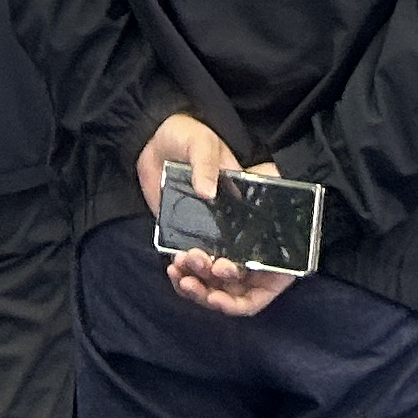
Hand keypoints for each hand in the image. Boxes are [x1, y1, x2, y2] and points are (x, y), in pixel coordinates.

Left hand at [136, 111, 298, 318]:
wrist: (155, 138)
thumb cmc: (189, 135)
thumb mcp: (202, 142)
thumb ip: (207, 163)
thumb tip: (208, 193)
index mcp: (246, 206)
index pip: (262, 253)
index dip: (249, 270)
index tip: (226, 272)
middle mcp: (233, 226)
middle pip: (236, 274)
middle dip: (218, 282)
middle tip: (198, 270)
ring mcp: (210, 233)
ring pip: (213, 276)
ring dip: (199, 282)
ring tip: (180, 272)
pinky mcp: (187, 235)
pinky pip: (191, 266)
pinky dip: (185, 274)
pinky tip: (173, 267)